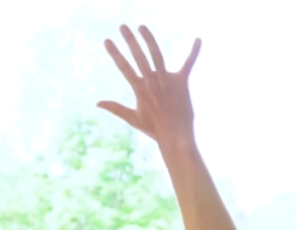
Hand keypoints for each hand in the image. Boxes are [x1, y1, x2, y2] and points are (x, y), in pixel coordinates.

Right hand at [97, 25, 200, 145]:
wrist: (176, 137)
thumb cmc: (154, 129)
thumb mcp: (133, 118)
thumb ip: (115, 108)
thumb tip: (97, 103)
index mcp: (140, 89)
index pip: (124, 67)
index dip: (115, 53)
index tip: (107, 41)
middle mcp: (152, 81)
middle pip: (139, 56)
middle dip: (130, 40)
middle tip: (122, 26)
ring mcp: (167, 81)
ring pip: (157, 55)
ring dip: (149, 39)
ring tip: (141, 27)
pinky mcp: (182, 83)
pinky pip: (188, 64)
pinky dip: (194, 52)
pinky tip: (198, 39)